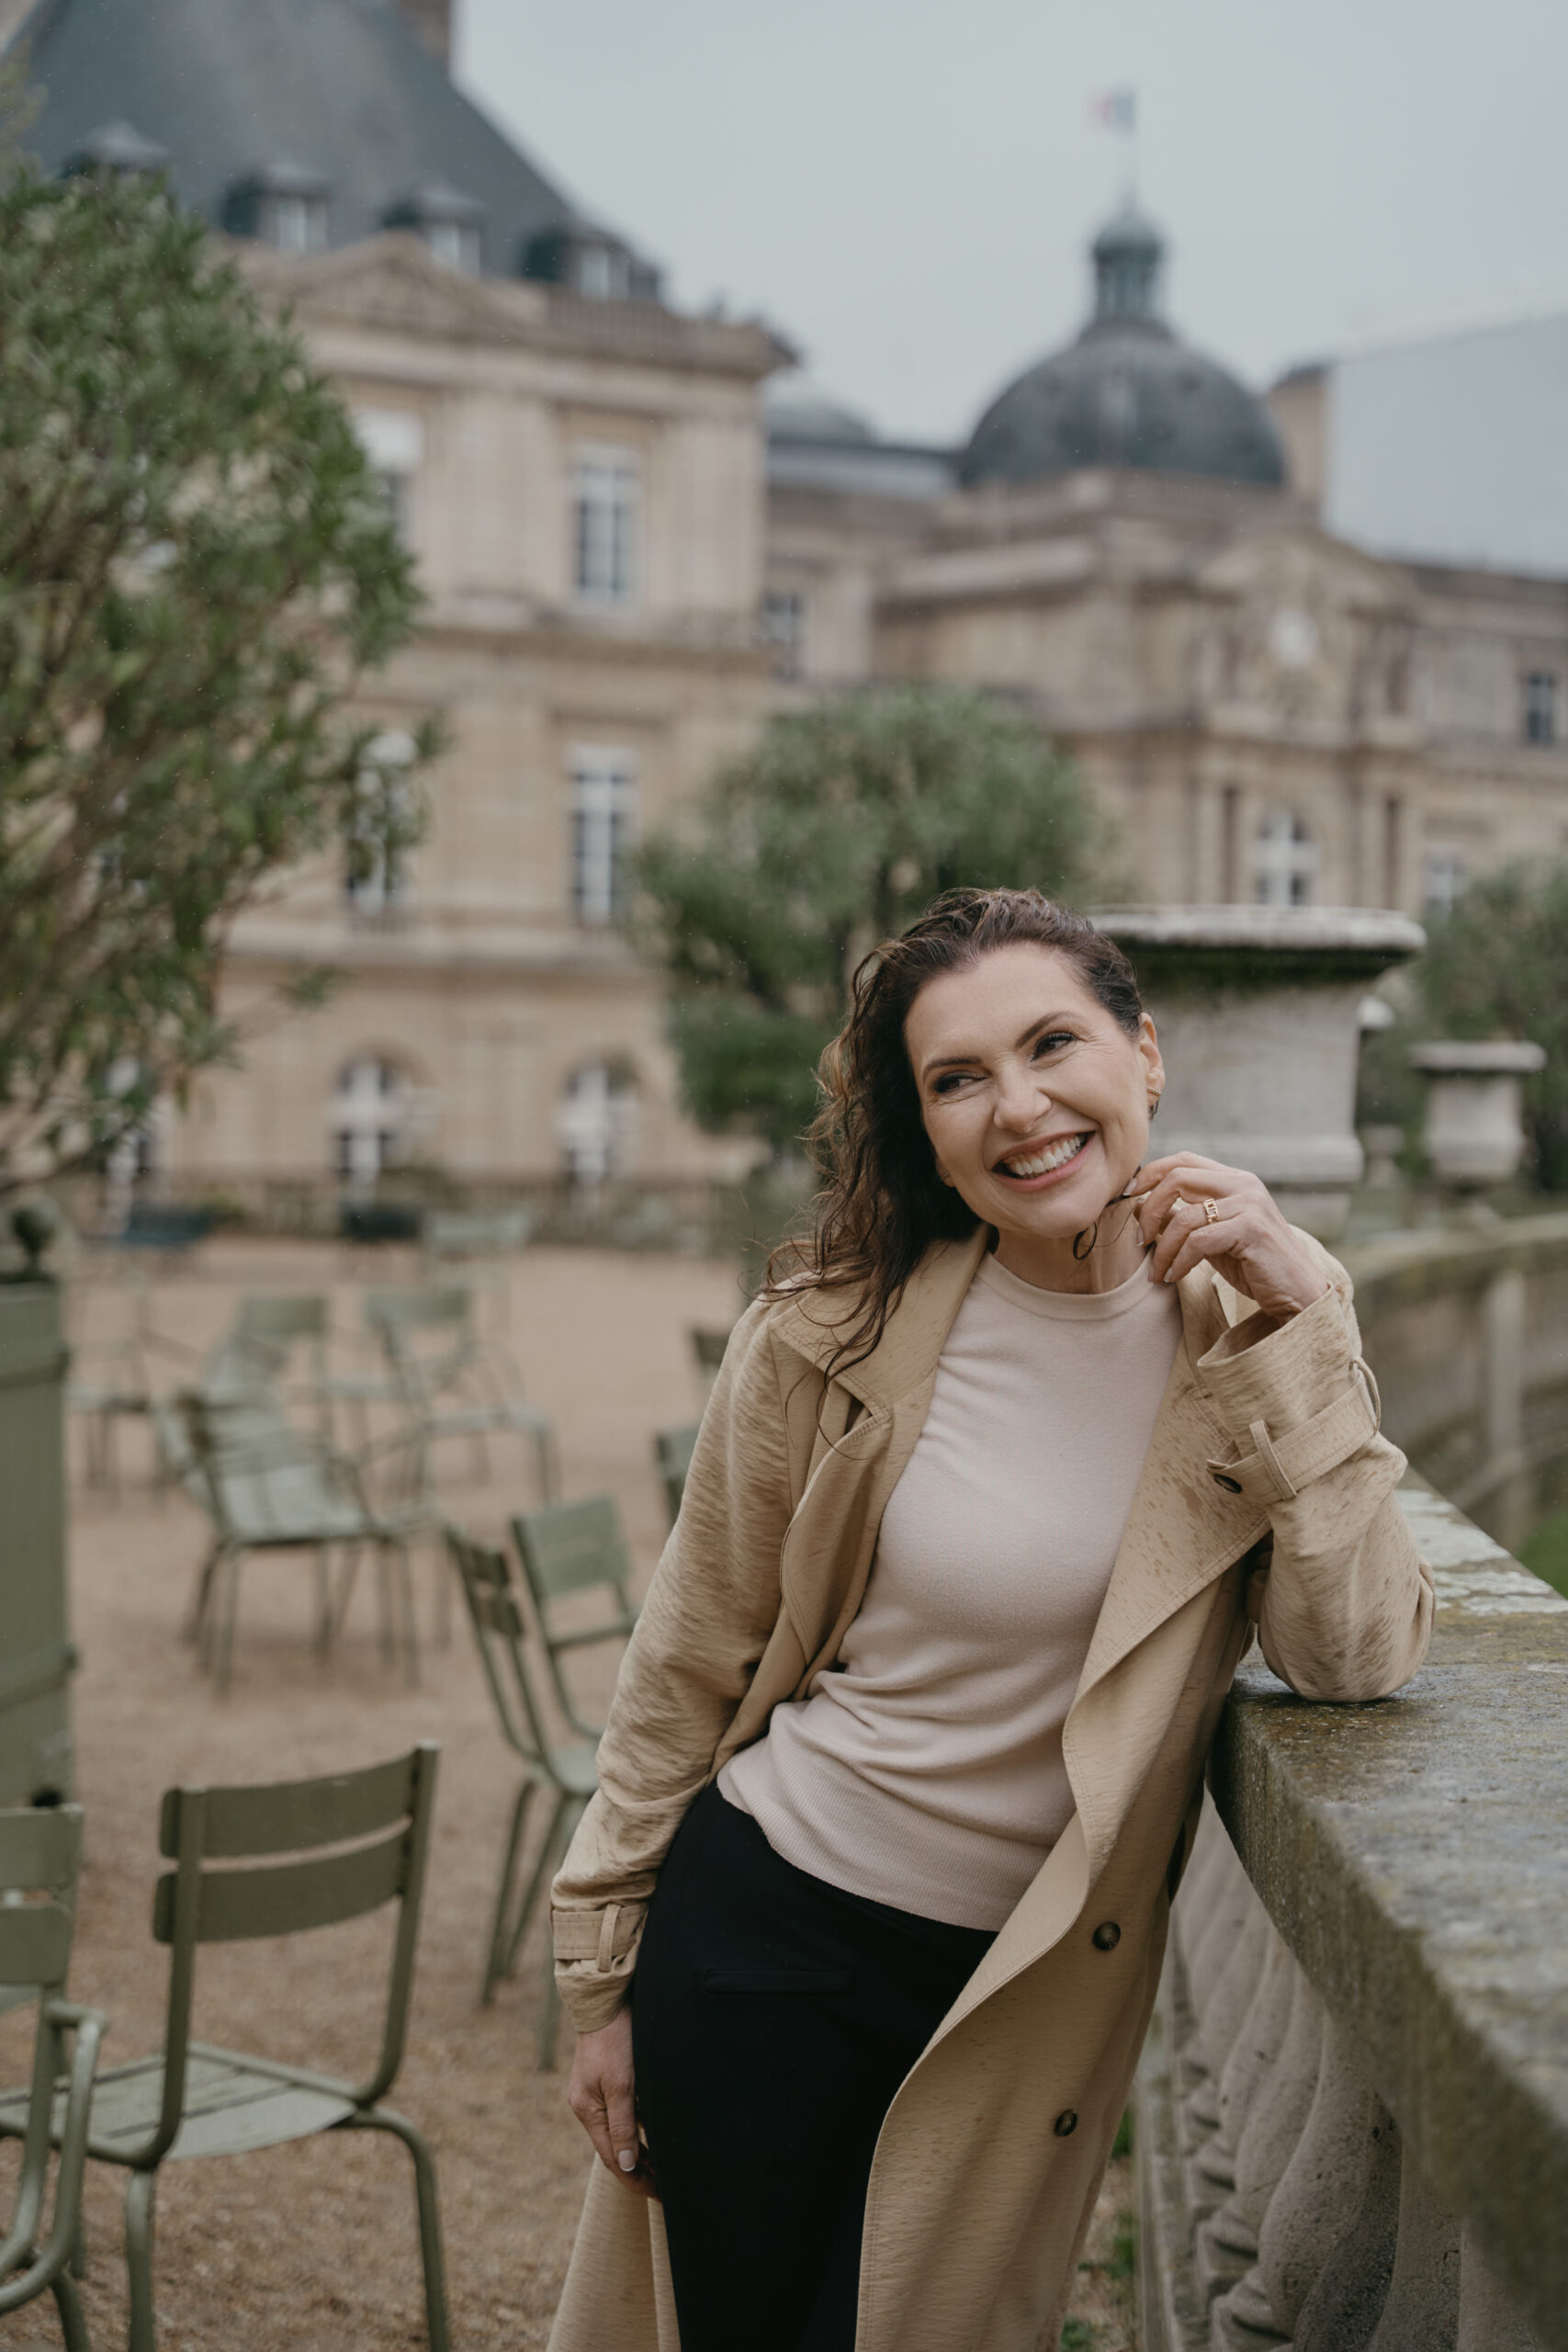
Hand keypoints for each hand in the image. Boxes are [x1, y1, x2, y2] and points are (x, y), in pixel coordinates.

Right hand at [567, 2007, 657, 2197]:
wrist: (604, 2002)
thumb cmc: (615, 2040)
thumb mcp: (622, 2085)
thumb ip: (623, 2126)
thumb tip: (627, 2166)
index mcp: (588, 2111)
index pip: (612, 2158)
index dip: (634, 2179)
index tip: (657, 2195)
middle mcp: (588, 2107)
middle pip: (614, 2150)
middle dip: (638, 2172)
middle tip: (663, 2191)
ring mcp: (594, 2095)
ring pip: (618, 2136)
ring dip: (639, 2155)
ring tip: (661, 2175)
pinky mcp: (604, 2083)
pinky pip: (620, 2119)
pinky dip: (635, 2134)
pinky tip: (651, 2142)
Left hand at [1134, 1154, 1329, 1324]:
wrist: (1298, 1291)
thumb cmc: (1254, 1264)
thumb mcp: (1213, 1237)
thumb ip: (1185, 1220)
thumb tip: (1142, 1209)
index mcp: (1235, 1180)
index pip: (1184, 1160)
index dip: (1150, 1174)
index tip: (1129, 1196)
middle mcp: (1244, 1185)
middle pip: (1177, 1177)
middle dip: (1150, 1208)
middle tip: (1139, 1240)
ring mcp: (1250, 1205)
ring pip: (1184, 1216)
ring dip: (1162, 1248)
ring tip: (1157, 1271)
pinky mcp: (1251, 1230)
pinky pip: (1198, 1241)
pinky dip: (1179, 1260)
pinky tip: (1174, 1276)